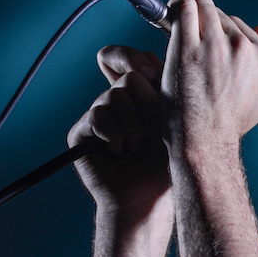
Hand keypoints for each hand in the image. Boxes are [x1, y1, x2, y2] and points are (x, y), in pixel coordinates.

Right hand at [67, 45, 171, 215]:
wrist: (149, 198)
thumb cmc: (169, 162)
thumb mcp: (177, 119)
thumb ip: (164, 86)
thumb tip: (146, 63)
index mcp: (142, 92)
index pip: (134, 58)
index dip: (142, 64)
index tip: (156, 81)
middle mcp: (117, 99)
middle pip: (130, 77)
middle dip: (149, 106)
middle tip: (155, 132)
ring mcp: (98, 113)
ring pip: (115, 96)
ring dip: (134, 126)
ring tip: (138, 147)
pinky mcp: (81, 131)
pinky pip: (98, 116)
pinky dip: (115, 135)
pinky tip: (120, 151)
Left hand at [161, 0, 257, 153]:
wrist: (204, 142)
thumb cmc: (228, 125)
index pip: (241, 26)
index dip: (221, 30)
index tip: (206, 36)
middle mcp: (244, 47)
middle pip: (222, 15)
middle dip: (205, 19)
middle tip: (189, 28)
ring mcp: (216, 45)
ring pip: (204, 5)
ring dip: (191, 9)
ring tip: (176, 16)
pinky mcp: (188, 47)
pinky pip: (184, 8)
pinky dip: (176, 7)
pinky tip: (168, 12)